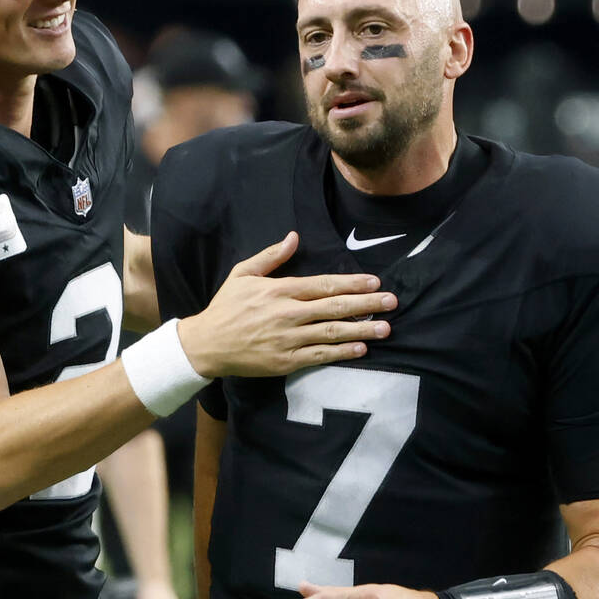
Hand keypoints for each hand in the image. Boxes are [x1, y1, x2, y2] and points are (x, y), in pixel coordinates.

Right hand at [178, 232, 396, 377]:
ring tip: (386, 328)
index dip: (352, 283)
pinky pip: (319, 356)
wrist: (206, 344)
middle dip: (366, 304)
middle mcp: (287, 314)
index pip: (323, 285)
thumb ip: (271, 256)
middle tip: (392, 302)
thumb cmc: (225, 307)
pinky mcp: (285, 361)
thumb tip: (294, 237)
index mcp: (279, 290)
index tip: (374, 281)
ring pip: (331, 333)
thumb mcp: (242, 274)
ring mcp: (287, 340)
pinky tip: (361, 350)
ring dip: (361, 330)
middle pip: (334, 308)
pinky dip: (341, 353)